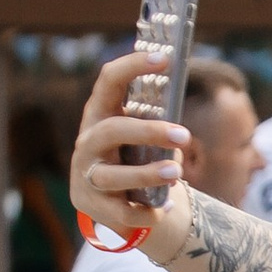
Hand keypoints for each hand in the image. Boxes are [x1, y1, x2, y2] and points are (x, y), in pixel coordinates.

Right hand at [71, 56, 195, 251]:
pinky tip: (165, 210)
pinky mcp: (91, 206)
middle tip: (184, 136)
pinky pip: (121, 213)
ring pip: (113, 176)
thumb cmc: (135, 161)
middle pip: (112, 130)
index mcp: (101, 115)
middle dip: (149, 131)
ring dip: (148, 173)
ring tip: (177, 173)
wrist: (117, 207)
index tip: (165, 58)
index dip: (133, 66)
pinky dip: (147, 213)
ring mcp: (86, 175)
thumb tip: (180, 120)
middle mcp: (88, 143)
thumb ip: (156, 125)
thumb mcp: (142, 140)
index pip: (108, 81)